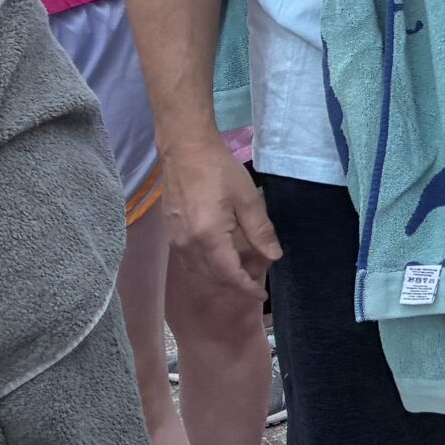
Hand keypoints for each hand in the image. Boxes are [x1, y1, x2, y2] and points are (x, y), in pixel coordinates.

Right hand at [168, 129, 283, 292]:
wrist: (185, 150)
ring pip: (200, 270)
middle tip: (257, 272)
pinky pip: (190, 260)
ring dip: (221, 274)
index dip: (246, 287)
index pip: (229, 275)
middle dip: (236, 281)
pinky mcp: (171, 233)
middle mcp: (187, 245)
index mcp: (208, 238)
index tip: (261, 294)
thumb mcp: (247, 199)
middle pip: (213, 276)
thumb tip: (274, 256)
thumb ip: (261, 231)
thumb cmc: (220, 171)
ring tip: (243, 265)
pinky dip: (207, 264)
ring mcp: (176, 240)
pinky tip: (222, 254)